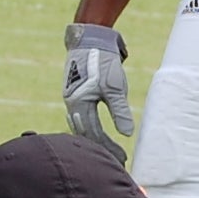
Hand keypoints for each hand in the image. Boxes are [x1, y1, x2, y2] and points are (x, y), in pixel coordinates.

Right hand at [62, 23, 132, 161]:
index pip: (94, 134)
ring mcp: (71, 98)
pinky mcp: (75, 92)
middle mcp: (72, 104)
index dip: (108, 148)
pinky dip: (88, 128)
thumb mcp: (115, 86)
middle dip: (101, 148)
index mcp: (79, 104)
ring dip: (93, 140)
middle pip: (85, 134)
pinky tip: (95, 133)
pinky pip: (80, 117)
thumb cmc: (102, 61)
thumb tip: (127, 134)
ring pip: (80, 126)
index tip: (123, 158)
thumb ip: (120, 111)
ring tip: (108, 150)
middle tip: (118, 159)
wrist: (89, 38)